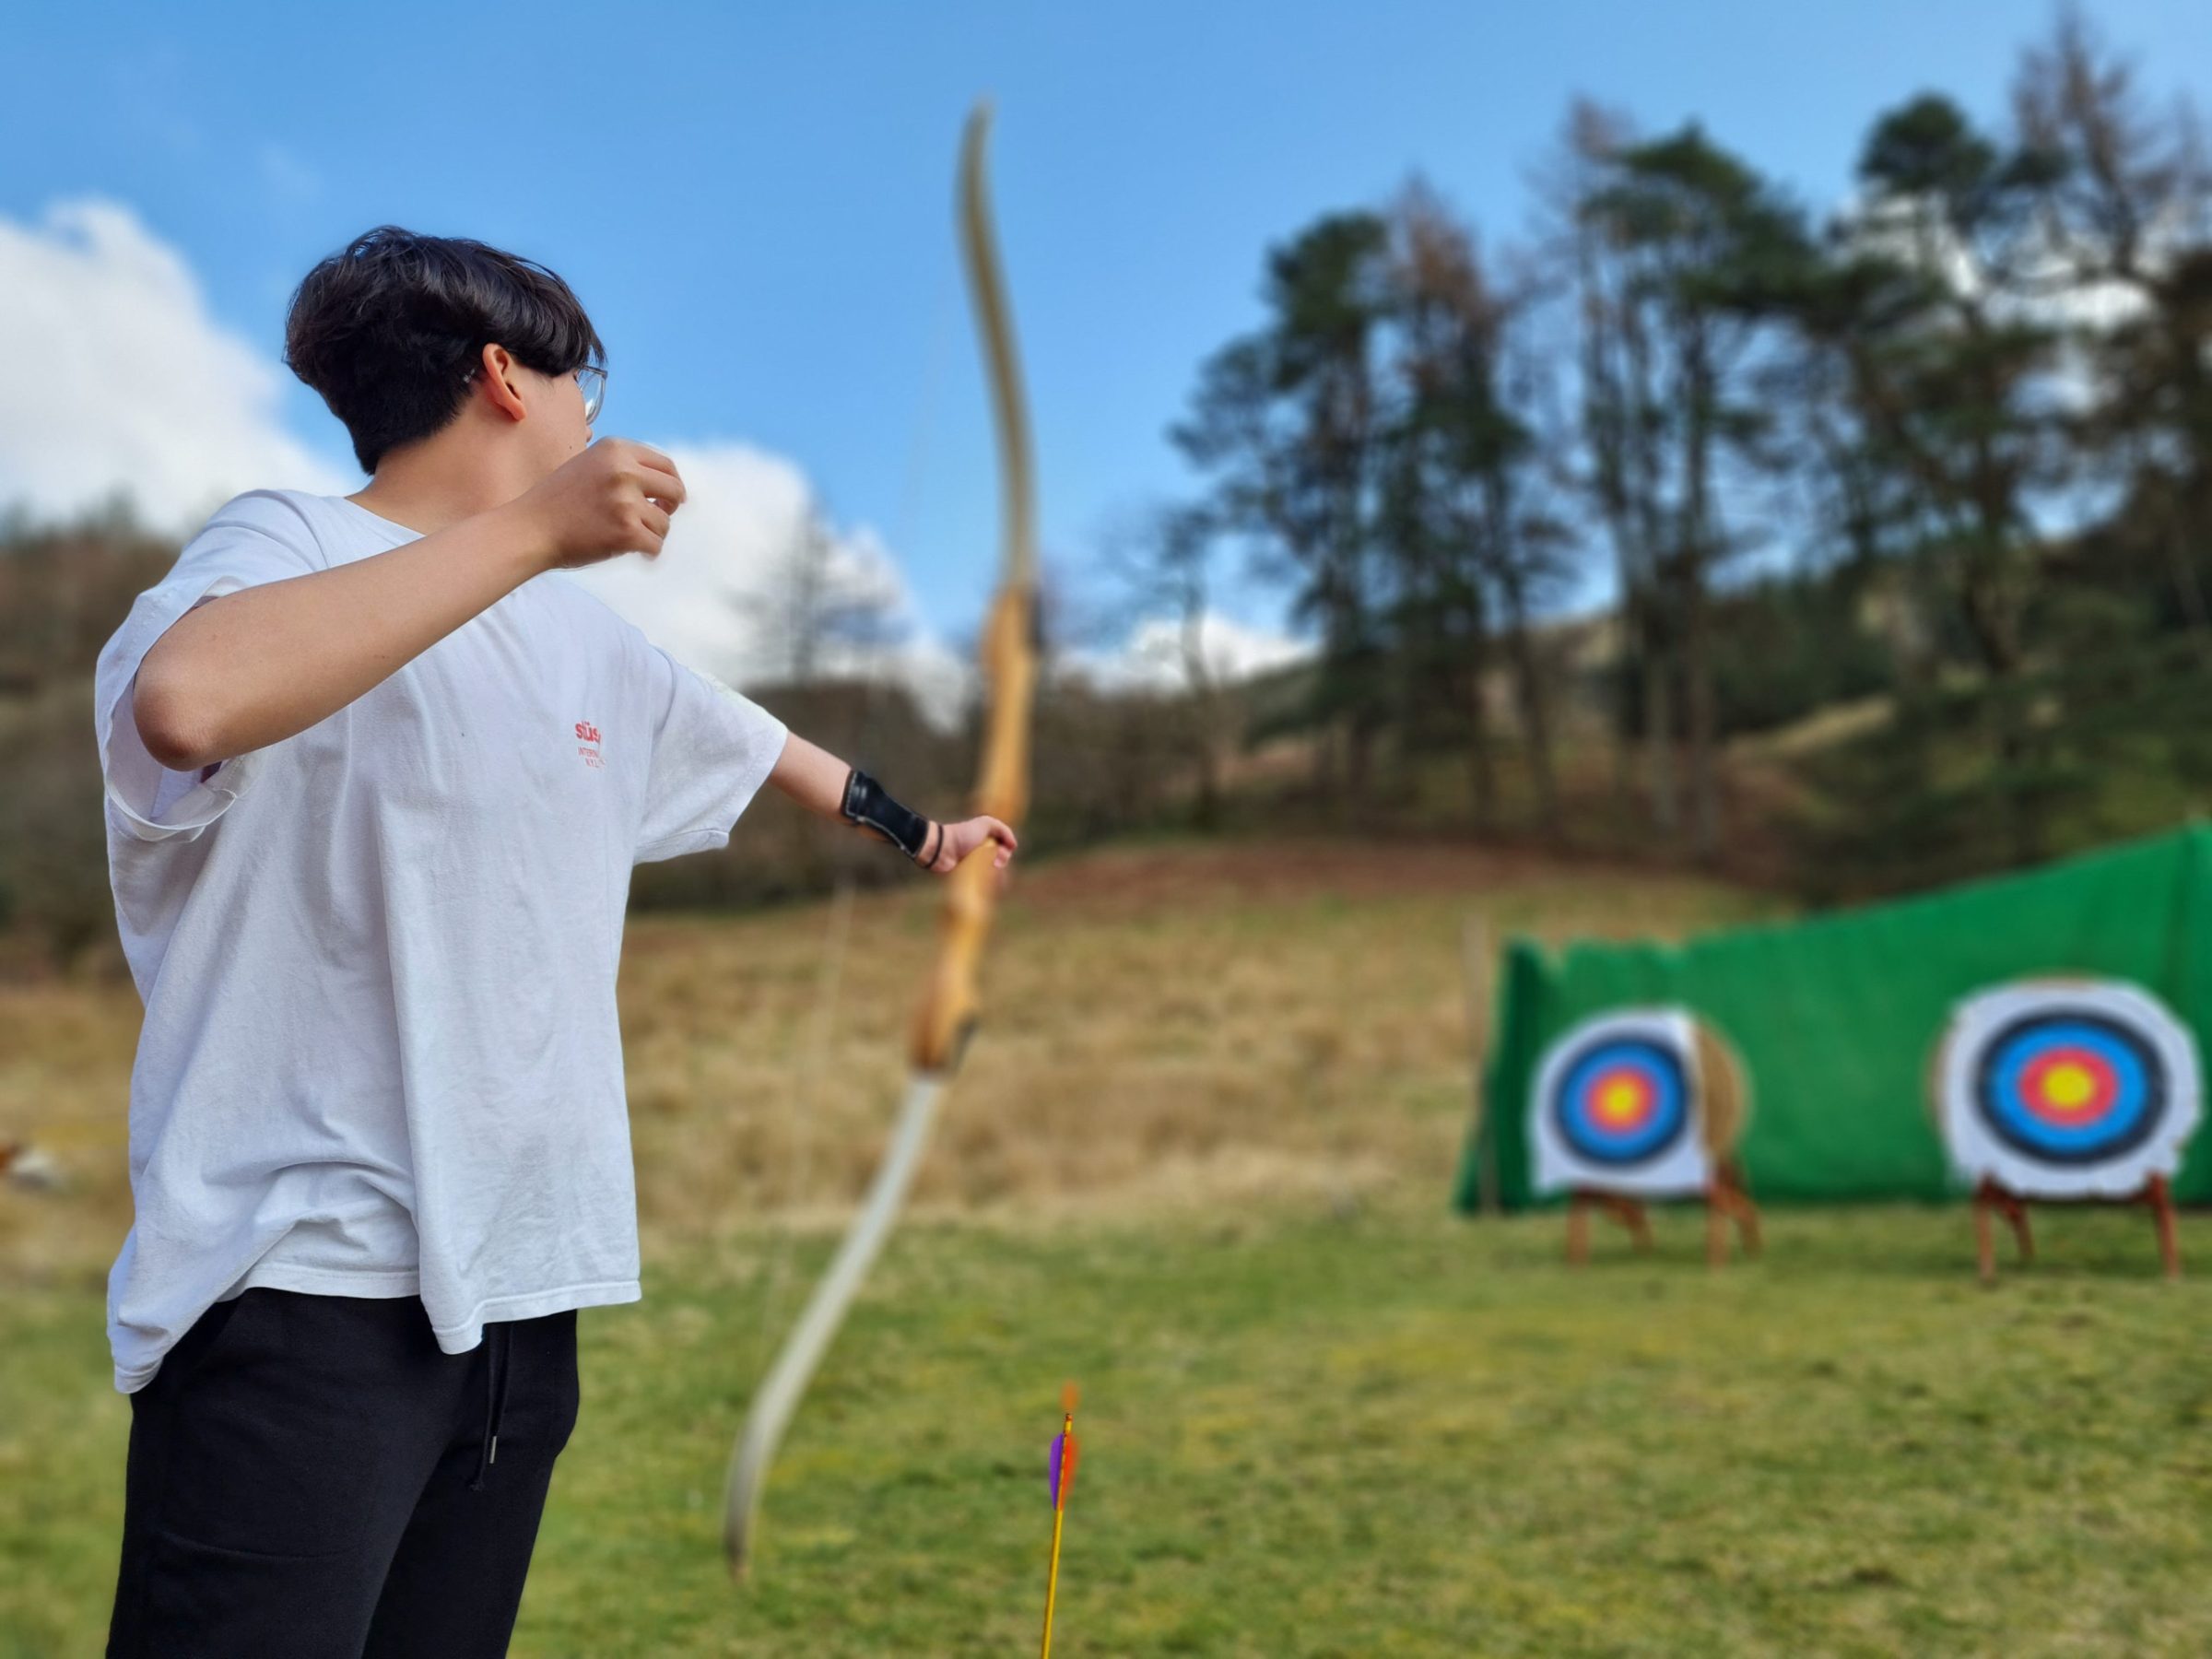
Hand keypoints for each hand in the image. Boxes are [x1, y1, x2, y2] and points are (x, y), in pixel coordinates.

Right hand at [510, 438, 687, 570]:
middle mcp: (624, 471)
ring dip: (652, 533)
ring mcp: (626, 501)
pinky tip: (635, 553)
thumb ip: (623, 467)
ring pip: (665, 523)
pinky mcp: (626, 531)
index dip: (671, 484)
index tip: (664, 498)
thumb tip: (665, 482)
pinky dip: (648, 553)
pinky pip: (656, 546)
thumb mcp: (589, 465)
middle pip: (675, 489)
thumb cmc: (557, 502)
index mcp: (616, 450)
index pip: (666, 465)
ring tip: (629, 537)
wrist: (529, 529)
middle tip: (658, 517)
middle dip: (671, 507)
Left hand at [924, 816, 1018, 878]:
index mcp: (986, 840)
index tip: (1001, 853)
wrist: (942, 849)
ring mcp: (975, 866)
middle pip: (1000, 863)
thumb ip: (1003, 830)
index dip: (1006, 852)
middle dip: (1002, 864)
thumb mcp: (985, 823)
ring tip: (993, 876)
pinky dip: (987, 885)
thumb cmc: (962, 835)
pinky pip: (982, 885)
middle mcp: (982, 853)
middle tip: (996, 863)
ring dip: (996, 877)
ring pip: (993, 876)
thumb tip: (1014, 846)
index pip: (1004, 850)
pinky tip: (988, 886)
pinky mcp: (967, 878)